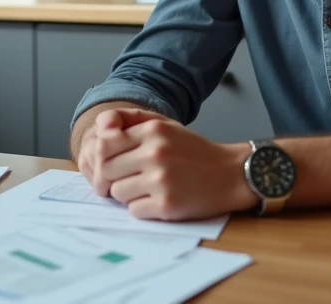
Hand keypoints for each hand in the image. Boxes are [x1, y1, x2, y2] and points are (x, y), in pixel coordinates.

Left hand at [101, 118, 257, 220]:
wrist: (231, 174)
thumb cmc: (192, 150)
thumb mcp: (164, 125)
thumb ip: (130, 119)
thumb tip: (100, 125)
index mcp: (152, 130)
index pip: (103, 143)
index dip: (102, 157)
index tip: (111, 163)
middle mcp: (155, 153)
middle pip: (106, 171)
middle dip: (112, 177)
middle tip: (127, 179)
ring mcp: (161, 181)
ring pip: (117, 193)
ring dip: (128, 194)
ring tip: (147, 188)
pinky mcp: (167, 205)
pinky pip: (134, 210)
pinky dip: (142, 208)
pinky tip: (158, 200)